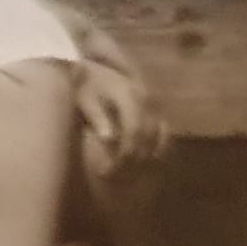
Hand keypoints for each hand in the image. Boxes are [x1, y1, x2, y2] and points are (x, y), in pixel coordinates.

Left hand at [75, 59, 170, 175]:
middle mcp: (147, 100)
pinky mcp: (153, 109)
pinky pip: (162, 132)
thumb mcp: (84, 97)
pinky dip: (156, 148)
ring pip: (159, 136)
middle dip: (134, 161)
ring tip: (129, 176)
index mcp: (130, 97)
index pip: (134, 131)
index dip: (124, 154)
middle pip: (148, 137)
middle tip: (115, 179)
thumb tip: (110, 138)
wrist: (92, 66)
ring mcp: (153, 105)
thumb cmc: (84, 83)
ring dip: (147, 158)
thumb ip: (97, 116)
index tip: (107, 172)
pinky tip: (145, 163)